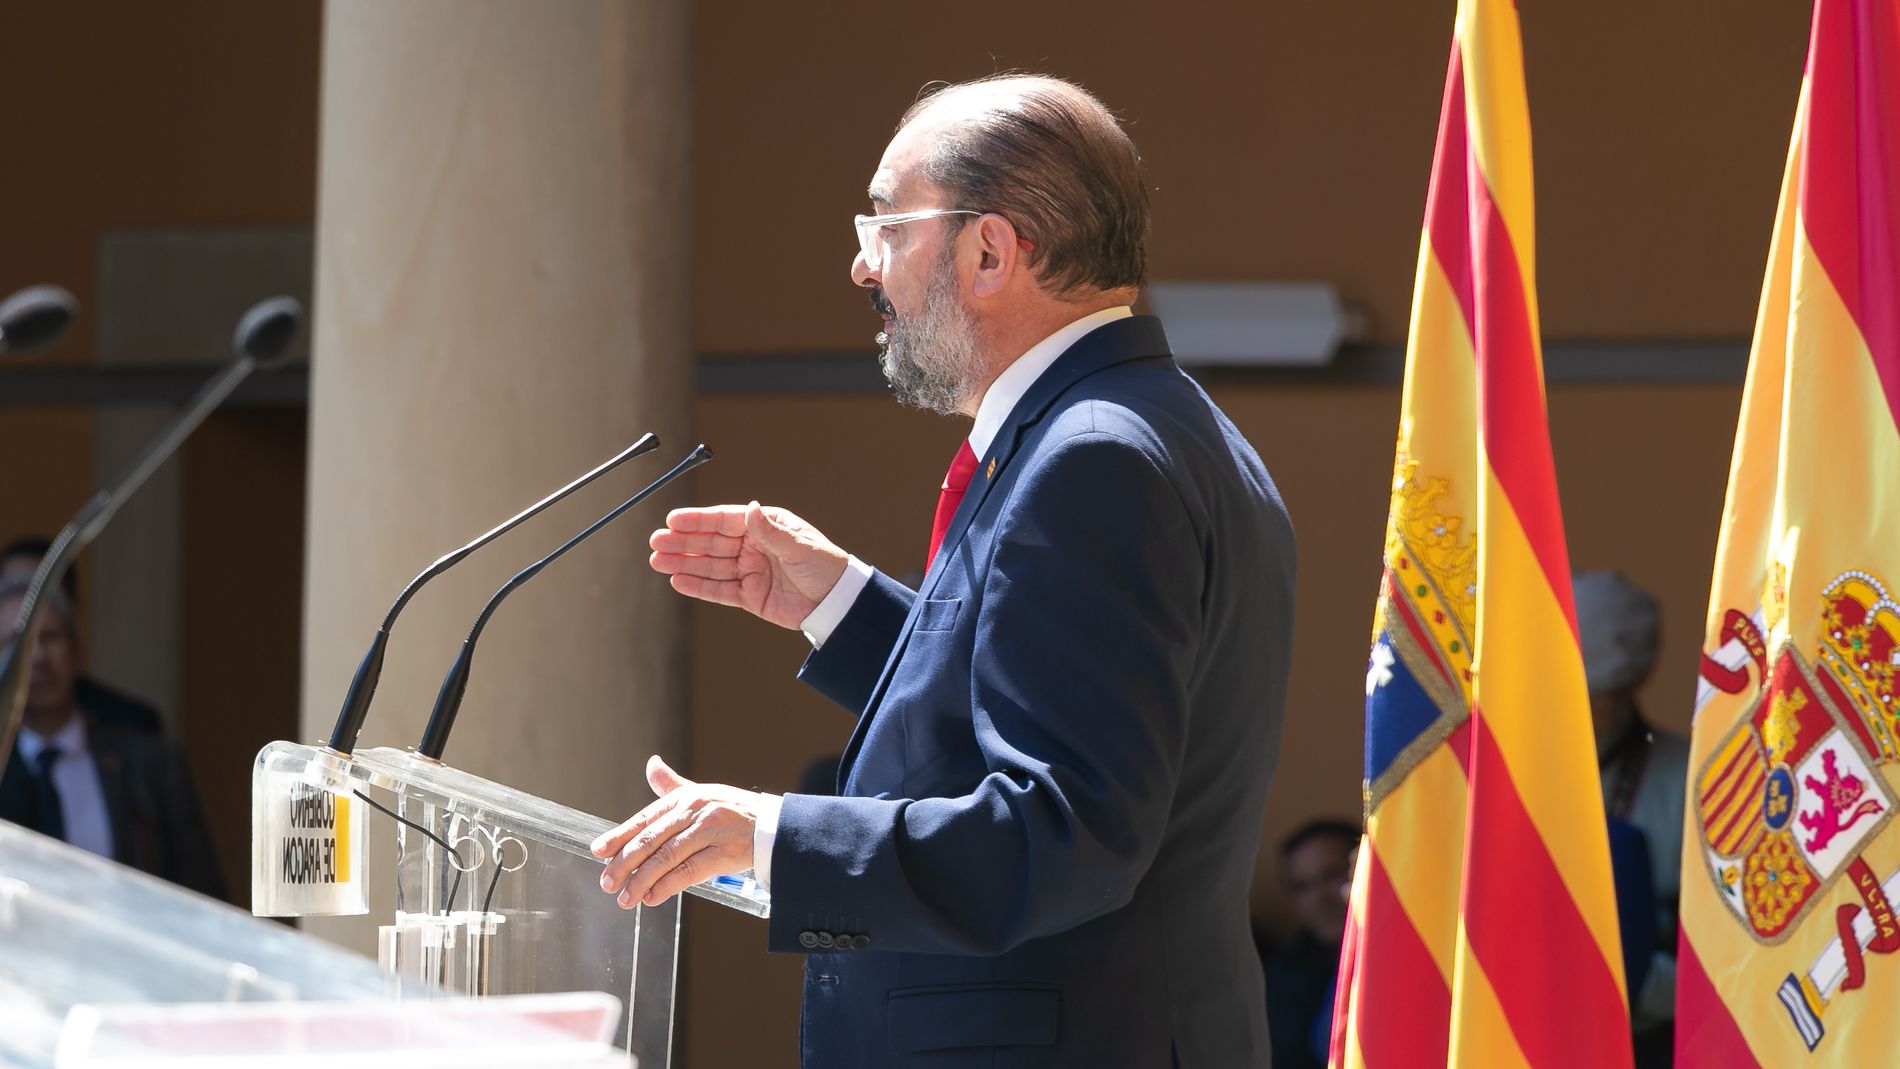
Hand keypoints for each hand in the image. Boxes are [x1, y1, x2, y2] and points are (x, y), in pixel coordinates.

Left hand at [591, 755, 759, 908]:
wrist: (774, 826)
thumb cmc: (733, 810)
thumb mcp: (702, 792)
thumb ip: (671, 785)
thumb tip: (651, 764)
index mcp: (684, 798)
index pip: (644, 818)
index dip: (618, 836)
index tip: (598, 851)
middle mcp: (693, 812)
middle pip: (650, 841)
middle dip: (624, 864)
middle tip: (607, 883)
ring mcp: (708, 832)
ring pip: (665, 859)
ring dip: (641, 881)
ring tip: (625, 898)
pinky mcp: (722, 854)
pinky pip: (688, 872)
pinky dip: (666, 886)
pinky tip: (651, 897)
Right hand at [649, 502, 848, 629]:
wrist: (838, 602)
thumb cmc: (825, 566)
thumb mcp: (799, 547)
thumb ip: (770, 532)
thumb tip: (751, 508)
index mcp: (765, 525)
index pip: (724, 520)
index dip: (698, 520)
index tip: (672, 519)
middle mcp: (753, 546)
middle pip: (711, 543)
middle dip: (683, 542)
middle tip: (655, 541)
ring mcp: (749, 571)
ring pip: (710, 566)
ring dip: (683, 563)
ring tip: (656, 561)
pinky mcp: (750, 596)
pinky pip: (719, 590)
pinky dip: (698, 586)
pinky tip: (677, 581)